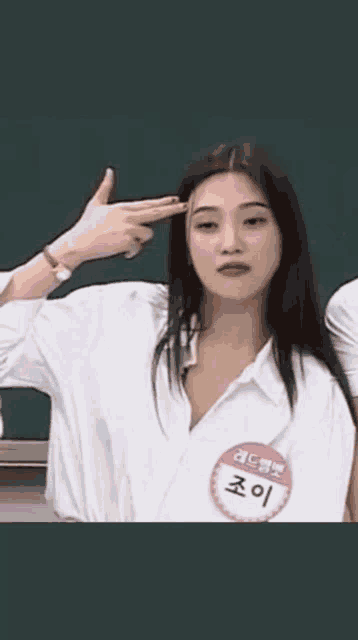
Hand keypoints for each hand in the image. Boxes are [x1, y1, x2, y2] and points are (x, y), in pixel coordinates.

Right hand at [65, 167, 186, 262]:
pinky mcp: (127, 241)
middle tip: (185, 206)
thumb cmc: (87, 225)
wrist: (79, 242)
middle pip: (156, 213)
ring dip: (139, 239)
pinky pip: (137, 248)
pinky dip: (131, 251)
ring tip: (123, 240)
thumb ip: (105, 187)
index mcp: (122, 207)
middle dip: (172, 209)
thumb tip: (109, 171)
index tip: (175, 199)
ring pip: (147, 234)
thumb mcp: (96, 203)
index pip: (148, 204)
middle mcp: (128, 216)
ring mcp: (129, 229)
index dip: (163, 202)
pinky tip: (121, 250)